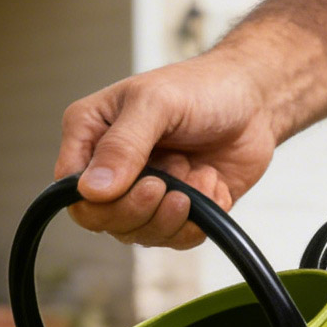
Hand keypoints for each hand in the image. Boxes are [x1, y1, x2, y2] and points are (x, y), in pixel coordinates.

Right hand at [55, 52, 278, 248]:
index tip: (142, 182)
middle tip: (167, 184)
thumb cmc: (203, 86)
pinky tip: (209, 183)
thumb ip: (123, 145)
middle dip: (140, 208)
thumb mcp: (157, 103)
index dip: (99, 200)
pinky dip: (197, 219)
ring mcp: (142, 193)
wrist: (256, 100)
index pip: (70, 189)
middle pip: (102, 220)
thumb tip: (90, 190)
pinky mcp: (175, 211)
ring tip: (195, 175)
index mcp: (90, 134)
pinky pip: (175, 239)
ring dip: (172, 214)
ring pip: (138, 234)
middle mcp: (110, 168)